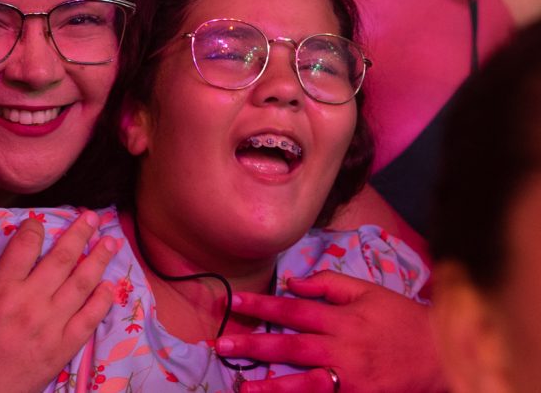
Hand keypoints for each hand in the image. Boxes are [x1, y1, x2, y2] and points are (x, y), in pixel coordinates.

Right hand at [0, 211, 116, 392]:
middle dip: (80, 233)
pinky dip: (102, 300)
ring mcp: (50, 326)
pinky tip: (110, 286)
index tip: (39, 222)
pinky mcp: (61, 349)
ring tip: (111, 241)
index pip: (26, 244)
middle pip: (62, 257)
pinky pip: (89, 320)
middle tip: (92, 217)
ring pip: (82, 283)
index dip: (35, 227)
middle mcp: (30, 301)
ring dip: (99, 259)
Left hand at [215, 271, 444, 392]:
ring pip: (306, 385)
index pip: (294, 310)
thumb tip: (291, 283)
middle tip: (221, 344)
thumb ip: (328, 284)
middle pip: (291, 348)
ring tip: (243, 387)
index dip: (262, 306)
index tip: (234, 303)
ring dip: (272, 386)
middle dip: (254, 346)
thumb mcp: (369, 291)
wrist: (444, 355)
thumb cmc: (402, 319)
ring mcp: (353, 381)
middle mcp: (344, 350)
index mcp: (343, 319)